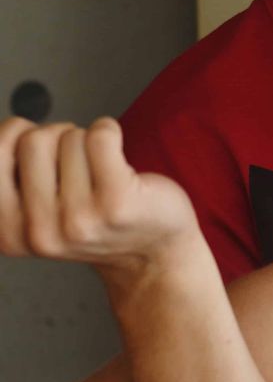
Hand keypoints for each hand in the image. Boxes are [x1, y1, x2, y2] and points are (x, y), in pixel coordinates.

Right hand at [0, 115, 201, 286]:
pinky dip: (110, 130)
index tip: (42, 151)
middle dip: (58, 137)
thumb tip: (6, 130)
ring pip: (70, 136)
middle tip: (77, 163)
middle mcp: (38, 233)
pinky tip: (118, 157)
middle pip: (33, 139)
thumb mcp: (34, 212)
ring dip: (87, 143)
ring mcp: (77, 220)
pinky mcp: (116, 202)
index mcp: (7, 233)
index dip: (19, 134)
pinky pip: (100, 135)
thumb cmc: (92, 219)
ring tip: (99, 172)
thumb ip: (10, 176)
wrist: (149, 251)